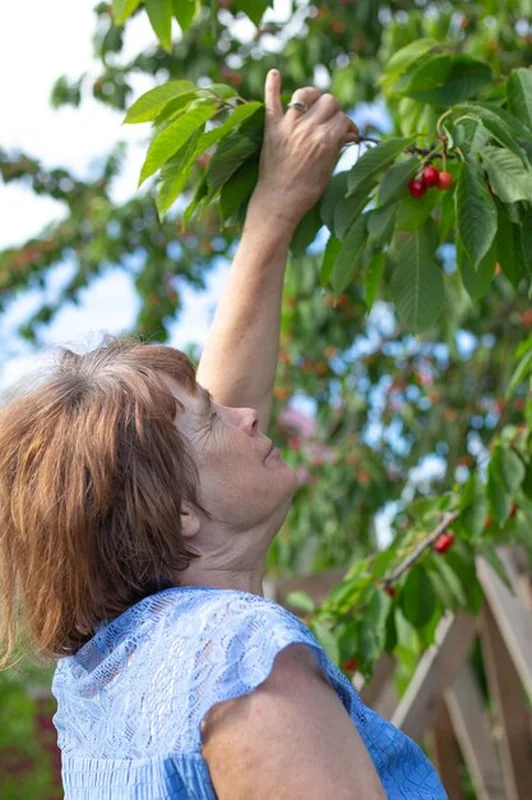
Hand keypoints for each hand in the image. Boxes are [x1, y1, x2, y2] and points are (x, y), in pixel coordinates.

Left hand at [248, 69, 358, 230]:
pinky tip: (274, 73)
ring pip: (305, 94)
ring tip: (313, 105)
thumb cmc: (305, 192)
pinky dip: (272, 85)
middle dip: (334, 110)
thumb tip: (348, 131)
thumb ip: (337, 146)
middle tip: (331, 122)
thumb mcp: (328, 169)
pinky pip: (271, 100)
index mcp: (325, 140)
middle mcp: (307, 128)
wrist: (277, 204)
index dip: (347, 125)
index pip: (343, 118)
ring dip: (312, 96)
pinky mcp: (271, 128)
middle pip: (328, 101)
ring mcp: (288, 126)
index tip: (347, 133)